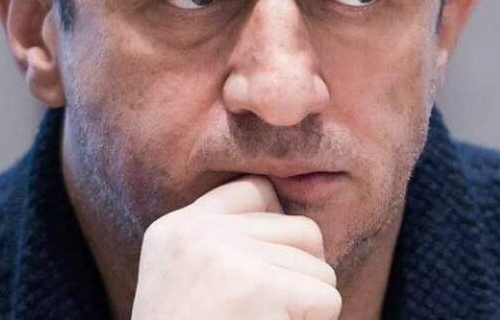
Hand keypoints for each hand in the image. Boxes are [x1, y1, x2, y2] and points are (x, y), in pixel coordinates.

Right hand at [130, 175, 341, 319]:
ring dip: (307, 308)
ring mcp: (226, 257)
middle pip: (300, 229)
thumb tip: (298, 225)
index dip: (275, 232)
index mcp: (174, 229)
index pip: (255, 191)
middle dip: (302, 275)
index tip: (261, 279)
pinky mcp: (257, 289)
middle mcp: (196, 233)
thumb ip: (226, 245)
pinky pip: (325, 298)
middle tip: (270, 314)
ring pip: (319, 266)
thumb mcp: (185, 282)